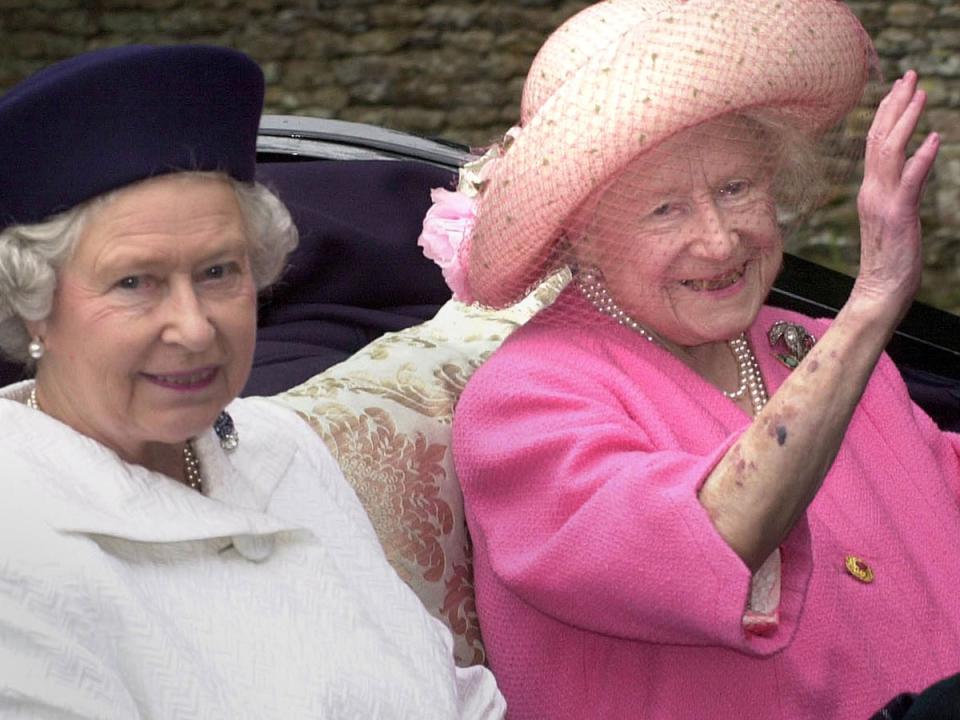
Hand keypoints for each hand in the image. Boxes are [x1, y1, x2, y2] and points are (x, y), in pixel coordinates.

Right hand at [854, 71, 939, 317]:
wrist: (878, 291)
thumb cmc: (889, 260)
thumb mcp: (893, 218)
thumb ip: (899, 191)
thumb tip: (910, 168)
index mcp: (870, 190)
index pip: (875, 144)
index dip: (887, 113)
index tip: (899, 87)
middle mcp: (872, 191)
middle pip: (879, 139)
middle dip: (895, 105)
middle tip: (908, 75)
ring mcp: (882, 203)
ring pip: (889, 152)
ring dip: (906, 121)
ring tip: (920, 93)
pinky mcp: (897, 216)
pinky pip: (909, 182)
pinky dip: (921, 158)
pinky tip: (934, 139)